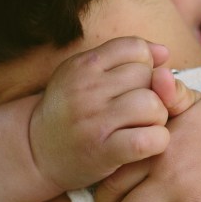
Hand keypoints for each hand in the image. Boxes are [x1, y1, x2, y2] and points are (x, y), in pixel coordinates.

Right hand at [29, 37, 171, 191]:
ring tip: (142, 126)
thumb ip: (122, 58)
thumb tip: (164, 52)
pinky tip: (146, 145)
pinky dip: (157, 142)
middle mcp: (87, 88)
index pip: (137, 49)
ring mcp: (94, 120)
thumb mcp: (85, 75)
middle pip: (148, 77)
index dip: (146, 66)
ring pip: (153, 105)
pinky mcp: (103, 151)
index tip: (135, 85)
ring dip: (158, 118)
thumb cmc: (70, 111)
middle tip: (140, 111)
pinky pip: (149, 139)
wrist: (36, 152)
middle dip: (154, 93)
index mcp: (83, 65)